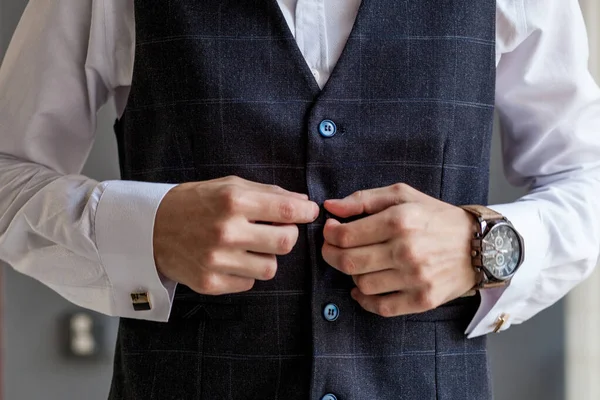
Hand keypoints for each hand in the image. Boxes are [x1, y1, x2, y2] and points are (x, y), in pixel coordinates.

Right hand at [154, 176, 318, 294]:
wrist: (149, 228)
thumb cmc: (195, 202)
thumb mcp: (229, 186)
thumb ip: (268, 193)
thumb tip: (303, 204)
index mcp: (233, 201)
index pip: (287, 212)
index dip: (306, 213)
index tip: (310, 213)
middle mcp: (226, 232)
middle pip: (286, 243)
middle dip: (288, 235)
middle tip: (278, 230)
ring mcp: (217, 260)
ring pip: (270, 267)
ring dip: (266, 256)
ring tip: (249, 246)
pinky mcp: (210, 283)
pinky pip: (249, 283)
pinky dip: (246, 272)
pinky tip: (232, 259)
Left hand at [322, 183, 478, 316]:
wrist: (481, 245)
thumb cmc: (436, 217)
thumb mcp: (403, 195)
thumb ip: (363, 199)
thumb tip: (329, 207)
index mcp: (399, 221)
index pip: (346, 235)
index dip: (329, 234)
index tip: (330, 230)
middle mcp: (406, 250)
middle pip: (348, 261)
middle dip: (331, 255)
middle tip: (332, 248)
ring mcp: (415, 278)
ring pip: (362, 283)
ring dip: (352, 274)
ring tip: (358, 263)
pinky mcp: (423, 299)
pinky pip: (381, 307)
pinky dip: (364, 300)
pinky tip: (362, 288)